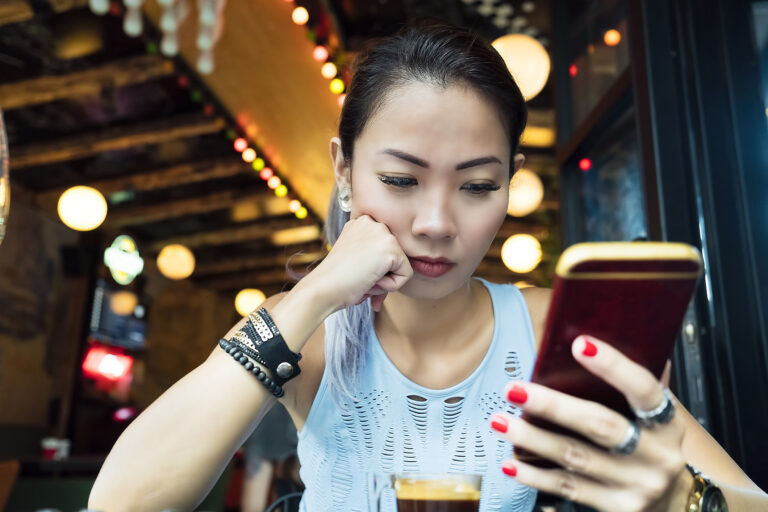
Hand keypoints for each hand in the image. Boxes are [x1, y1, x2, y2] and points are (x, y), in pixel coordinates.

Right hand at [307, 214, 412, 311]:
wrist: (323, 287)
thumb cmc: (336, 280)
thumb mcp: (355, 261)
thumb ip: (373, 261)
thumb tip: (387, 277)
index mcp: (361, 223)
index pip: (384, 251)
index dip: (374, 269)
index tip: (356, 274)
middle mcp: (372, 222)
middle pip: (395, 256)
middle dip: (382, 275)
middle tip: (360, 279)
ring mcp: (382, 233)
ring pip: (401, 265)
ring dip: (385, 281)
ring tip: (363, 279)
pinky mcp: (391, 248)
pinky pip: (406, 275)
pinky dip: (392, 286)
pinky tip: (370, 280)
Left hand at [490, 336, 691, 511]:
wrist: (677, 503)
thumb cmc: (652, 446)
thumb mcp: (656, 417)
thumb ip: (633, 386)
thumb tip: (599, 339)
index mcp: (667, 422)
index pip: (644, 389)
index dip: (614, 366)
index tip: (580, 344)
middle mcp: (656, 455)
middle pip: (599, 426)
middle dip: (552, 406)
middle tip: (513, 389)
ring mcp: (637, 486)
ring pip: (575, 458)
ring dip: (531, 439)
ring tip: (500, 421)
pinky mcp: (617, 509)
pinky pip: (568, 489)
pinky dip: (535, 475)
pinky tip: (511, 462)